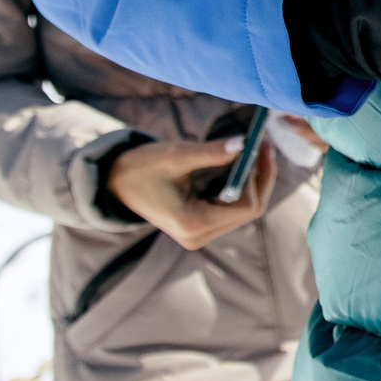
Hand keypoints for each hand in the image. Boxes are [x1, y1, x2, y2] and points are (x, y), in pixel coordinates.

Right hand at [106, 136, 274, 249]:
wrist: (115, 183)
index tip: (261, 146)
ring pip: (243, 211)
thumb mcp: (176, 156)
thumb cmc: (141, 168)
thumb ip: (211, 152)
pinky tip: (243, 164)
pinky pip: (231, 209)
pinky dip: (240, 187)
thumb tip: (244, 143)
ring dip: (253, 182)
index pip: (245, 207)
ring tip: (256, 150)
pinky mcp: (199, 227)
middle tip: (264, 145)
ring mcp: (199, 235)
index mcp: (193, 224)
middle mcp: (198, 236)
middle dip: (260, 178)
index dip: (259, 176)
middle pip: (249, 211)